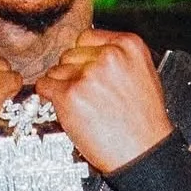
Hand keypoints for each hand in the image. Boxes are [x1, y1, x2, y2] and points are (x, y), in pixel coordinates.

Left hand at [35, 29, 173, 174]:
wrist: (144, 153)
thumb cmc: (145, 121)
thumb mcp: (144, 74)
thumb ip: (119, 57)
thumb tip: (90, 51)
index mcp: (129, 46)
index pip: (87, 37)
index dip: (84, 56)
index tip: (85, 68)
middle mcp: (108, 56)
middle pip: (70, 54)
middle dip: (73, 72)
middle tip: (87, 93)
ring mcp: (88, 76)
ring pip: (56, 71)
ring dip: (62, 86)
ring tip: (82, 105)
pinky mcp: (70, 96)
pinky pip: (45, 86)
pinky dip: (48, 96)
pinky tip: (64, 106)